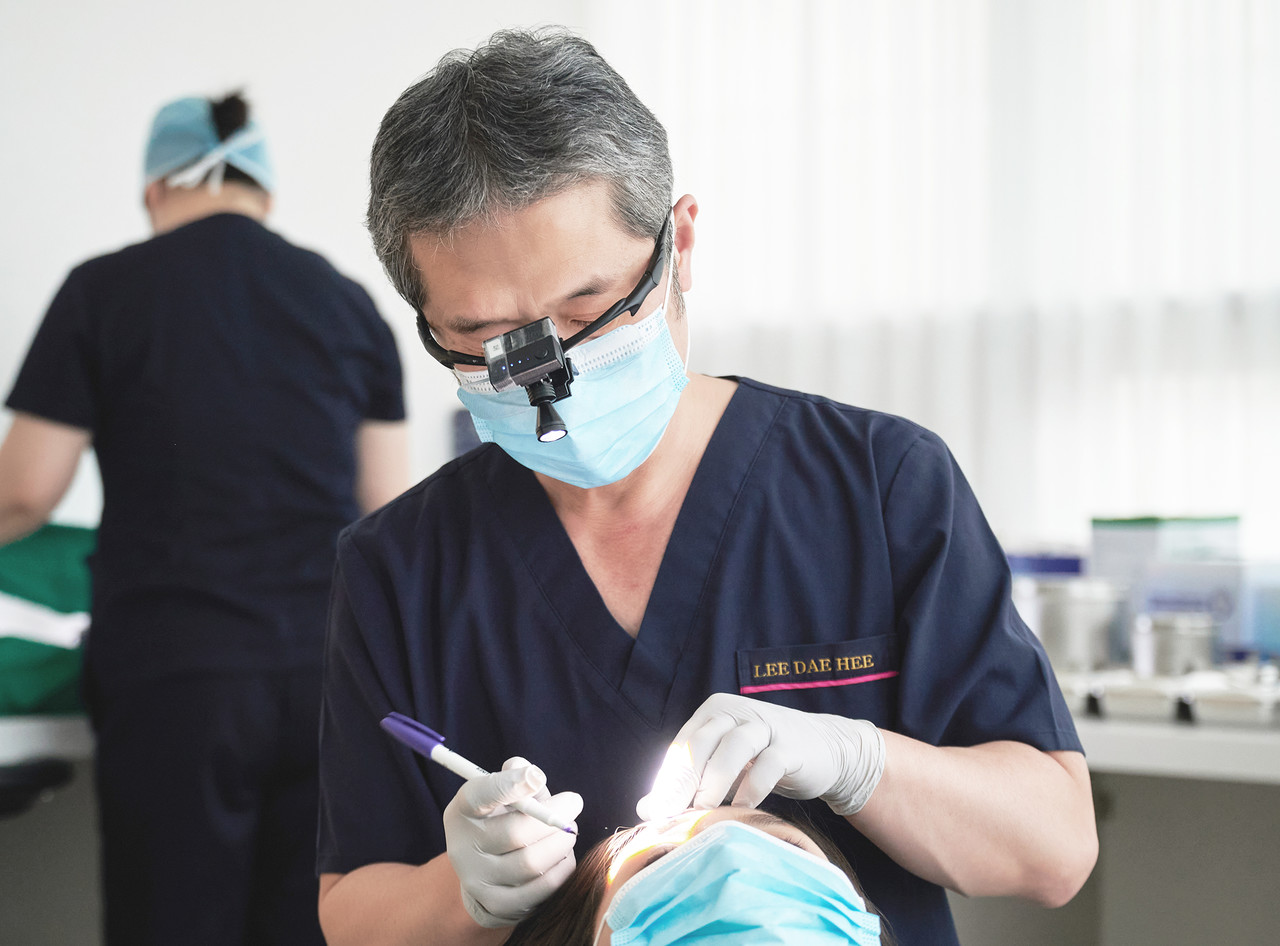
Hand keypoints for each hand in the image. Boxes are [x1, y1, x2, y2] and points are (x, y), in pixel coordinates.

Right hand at [443, 757, 583, 927]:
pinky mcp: (496, 906)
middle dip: (555, 816)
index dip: (508, 785)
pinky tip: (563, 857)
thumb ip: (517, 776)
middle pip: (516, 832)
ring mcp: (477, 881)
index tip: (536, 776)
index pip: (479, 795)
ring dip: (561, 844)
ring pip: (532, 863)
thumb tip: (532, 776)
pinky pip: (541, 889)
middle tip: (574, 804)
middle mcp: (462, 847)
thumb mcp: (502, 793)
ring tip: (568, 832)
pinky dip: (561, 870)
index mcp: (463, 811)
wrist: (484, 870)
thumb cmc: (502, 818)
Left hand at [636, 693, 884, 820]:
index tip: (655, 813)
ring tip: (703, 810)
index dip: (666, 779)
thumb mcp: (723, 768)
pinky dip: (752, 786)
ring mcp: (766, 726)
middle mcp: (736, 712)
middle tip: (671, 814)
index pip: (682, 745)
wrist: (824, 749)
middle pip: (701, 742)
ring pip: (734, 747)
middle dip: (683, 780)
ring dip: (715, 780)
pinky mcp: (792, 746)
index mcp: (713, 712)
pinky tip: (741, 808)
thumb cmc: (763, 759)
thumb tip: (645, 810)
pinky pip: (769, 764)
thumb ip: (687, 784)